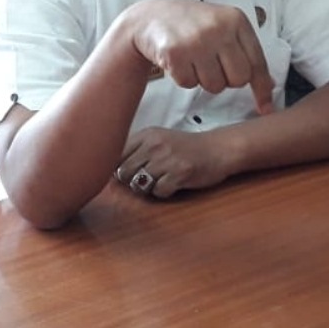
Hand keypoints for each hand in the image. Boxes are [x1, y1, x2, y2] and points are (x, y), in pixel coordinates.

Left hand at [115, 127, 230, 197]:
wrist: (218, 149)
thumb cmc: (186, 147)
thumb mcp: (159, 140)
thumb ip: (136, 150)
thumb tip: (109, 171)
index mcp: (146, 135)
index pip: (115, 154)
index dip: (116, 169)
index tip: (125, 174)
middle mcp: (154, 144)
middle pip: (123, 172)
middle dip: (130, 181)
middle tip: (145, 180)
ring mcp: (167, 159)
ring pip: (139, 183)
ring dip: (147, 188)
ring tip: (160, 181)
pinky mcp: (180, 173)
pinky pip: (158, 191)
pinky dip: (163, 192)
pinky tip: (173, 184)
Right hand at [125, 0, 274, 114]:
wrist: (150, 17)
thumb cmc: (192, 25)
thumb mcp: (224, 28)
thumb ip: (246, 52)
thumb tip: (270, 84)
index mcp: (237, 20)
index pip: (258, 62)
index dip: (262, 88)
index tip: (265, 108)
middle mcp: (219, 28)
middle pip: (239, 79)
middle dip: (227, 80)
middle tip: (212, 66)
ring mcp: (197, 40)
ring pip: (215, 85)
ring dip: (204, 80)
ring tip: (194, 60)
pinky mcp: (175, 53)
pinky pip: (189, 84)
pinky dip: (184, 78)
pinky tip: (179, 61)